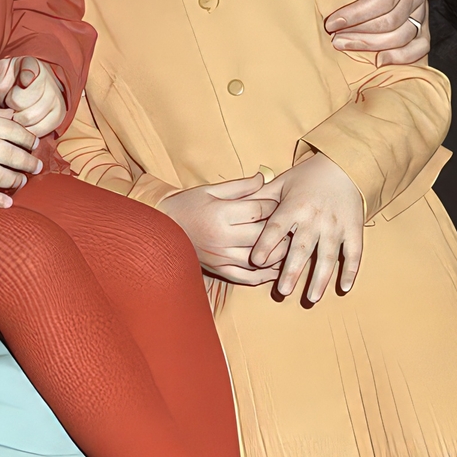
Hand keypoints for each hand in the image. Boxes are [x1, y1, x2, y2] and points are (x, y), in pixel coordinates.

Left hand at [0, 56, 65, 137]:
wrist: (30, 86)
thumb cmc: (11, 80)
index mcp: (32, 66)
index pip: (29, 73)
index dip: (25, 78)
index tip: (22, 81)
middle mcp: (48, 82)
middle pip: (23, 103)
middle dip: (10, 107)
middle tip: (9, 105)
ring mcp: (56, 99)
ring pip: (31, 118)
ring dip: (18, 120)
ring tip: (15, 113)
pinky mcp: (58, 115)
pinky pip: (41, 129)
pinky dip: (28, 130)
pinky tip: (23, 123)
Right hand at [160, 175, 281, 284]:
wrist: (163, 228)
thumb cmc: (188, 205)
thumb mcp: (211, 190)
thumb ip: (239, 186)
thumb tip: (263, 178)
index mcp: (221, 214)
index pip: (259, 210)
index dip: (274, 205)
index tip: (282, 202)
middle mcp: (222, 238)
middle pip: (263, 235)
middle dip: (281, 229)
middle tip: (293, 224)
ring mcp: (222, 258)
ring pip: (260, 260)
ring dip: (279, 254)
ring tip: (291, 245)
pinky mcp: (220, 271)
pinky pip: (249, 278)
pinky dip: (266, 275)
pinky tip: (277, 268)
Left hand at [250, 153, 364, 300]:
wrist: (345, 166)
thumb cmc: (308, 176)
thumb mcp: (283, 182)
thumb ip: (262, 198)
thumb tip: (237, 208)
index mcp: (294, 206)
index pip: (277, 228)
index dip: (266, 244)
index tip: (256, 261)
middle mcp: (315, 218)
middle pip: (301, 248)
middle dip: (292, 271)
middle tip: (282, 291)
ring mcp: (335, 225)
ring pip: (328, 256)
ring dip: (320, 279)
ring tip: (312, 298)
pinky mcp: (353, 229)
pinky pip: (353, 253)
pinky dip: (350, 271)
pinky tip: (343, 288)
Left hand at [326, 0, 429, 63]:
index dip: (356, 15)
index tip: (331, 23)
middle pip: (392, 21)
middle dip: (361, 33)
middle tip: (334, 38)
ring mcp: (422, 7)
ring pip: (404, 36)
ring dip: (374, 46)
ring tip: (345, 45)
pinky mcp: (421, 21)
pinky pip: (421, 45)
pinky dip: (403, 57)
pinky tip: (379, 60)